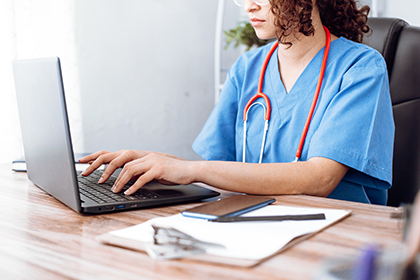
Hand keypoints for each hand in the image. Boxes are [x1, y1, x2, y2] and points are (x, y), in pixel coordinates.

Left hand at [79, 150, 194, 194]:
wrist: (189, 170)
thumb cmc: (170, 172)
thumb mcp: (151, 172)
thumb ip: (137, 173)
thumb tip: (123, 181)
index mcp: (139, 156)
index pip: (115, 154)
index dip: (98, 157)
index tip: (83, 162)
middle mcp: (143, 156)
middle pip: (118, 159)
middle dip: (102, 168)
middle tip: (92, 178)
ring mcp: (151, 161)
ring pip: (129, 169)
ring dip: (119, 181)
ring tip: (113, 190)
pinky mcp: (159, 168)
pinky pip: (142, 177)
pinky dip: (134, 186)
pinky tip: (128, 193)